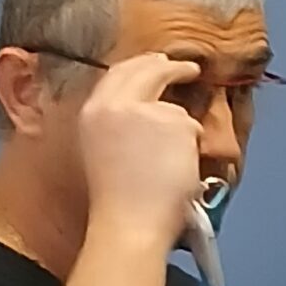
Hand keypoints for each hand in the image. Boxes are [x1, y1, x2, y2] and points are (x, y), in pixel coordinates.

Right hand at [79, 55, 203, 246]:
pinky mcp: (174, 124)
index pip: (119, 72)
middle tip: (187, 67)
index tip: (156, 63)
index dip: (140, 65)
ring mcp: (146, 112)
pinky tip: (178, 169)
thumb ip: (119, 122)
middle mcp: (116, 104)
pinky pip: (192, 128)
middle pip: (147, 70)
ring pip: (175, 108)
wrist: (129, 222)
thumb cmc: (117, 199)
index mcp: (93, 111)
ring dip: (180, 128)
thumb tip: (146, 107)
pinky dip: (191, 147)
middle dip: (169, 67)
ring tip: (171, 161)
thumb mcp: (102, 148)